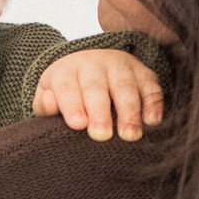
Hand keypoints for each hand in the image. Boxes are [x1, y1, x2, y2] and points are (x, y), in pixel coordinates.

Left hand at [33, 49, 164, 140]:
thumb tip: (51, 102)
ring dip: (129, 111)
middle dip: (100, 111)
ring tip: (130, 135)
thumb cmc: (68, 91)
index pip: (67, 87)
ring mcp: (121, 67)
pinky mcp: (144, 73)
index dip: (73, 105)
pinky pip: (151, 87)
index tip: (78, 124)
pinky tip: (152, 122)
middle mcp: (94, 64)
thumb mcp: (49, 94)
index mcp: (66, 70)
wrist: (91, 63)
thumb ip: (45, 104)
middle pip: (97, 87)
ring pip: (125, 86)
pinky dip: (153, 104)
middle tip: (101, 135)